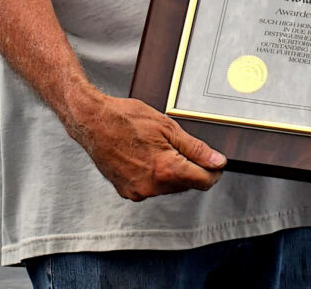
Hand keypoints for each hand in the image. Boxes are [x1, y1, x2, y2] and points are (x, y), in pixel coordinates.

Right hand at [72, 93, 226, 200]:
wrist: (93, 122)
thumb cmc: (127, 118)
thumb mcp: (167, 127)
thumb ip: (195, 148)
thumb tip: (217, 161)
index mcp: (165, 170)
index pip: (203, 182)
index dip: (213, 170)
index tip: (215, 162)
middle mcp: (152, 187)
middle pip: (186, 185)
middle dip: (190, 168)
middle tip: (180, 145)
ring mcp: (138, 192)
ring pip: (168, 187)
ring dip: (171, 172)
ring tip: (158, 147)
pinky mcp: (127, 192)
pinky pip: (151, 188)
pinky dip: (154, 175)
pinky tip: (145, 156)